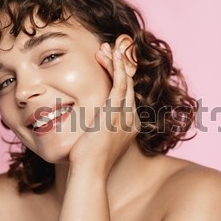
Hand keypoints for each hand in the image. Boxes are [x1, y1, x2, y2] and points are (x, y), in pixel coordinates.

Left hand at [68, 42, 139, 179]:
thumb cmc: (88, 162)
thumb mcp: (97, 142)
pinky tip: (112, 55)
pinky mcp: (115, 112)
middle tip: (108, 50)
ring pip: (125, 82)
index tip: (109, 67)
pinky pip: (120, 84)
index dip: (119, 80)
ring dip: (116, 63)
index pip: (126, 97)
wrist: (89, 172)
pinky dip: (117, 68)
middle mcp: (132, 120)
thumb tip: (89, 124)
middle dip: (119, 67)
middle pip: (128, 87)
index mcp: (130, 127)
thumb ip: (99, 129)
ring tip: (107, 48)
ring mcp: (125, 116)